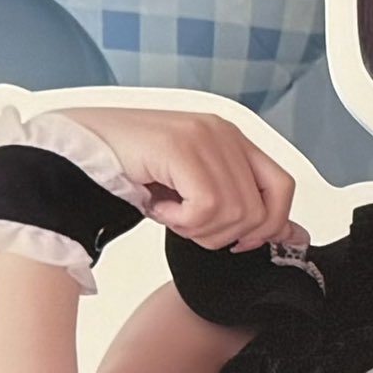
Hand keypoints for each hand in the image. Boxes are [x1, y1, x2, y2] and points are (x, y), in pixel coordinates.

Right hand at [50, 109, 302, 255]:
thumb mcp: (197, 193)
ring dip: (197, 228)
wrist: (79, 153)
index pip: (284, 188)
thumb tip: (293, 235)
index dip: (268, 224)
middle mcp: (223, 132)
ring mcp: (204, 135)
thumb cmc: (134, 172)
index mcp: (232, 138)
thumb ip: (244, 207)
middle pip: (259, 211)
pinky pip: (207, 208)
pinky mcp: (182, 147)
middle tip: (187, 224)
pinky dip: (181, 221)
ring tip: (168, 211)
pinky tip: (158, 206)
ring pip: (234, 214)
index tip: (236, 240)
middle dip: (223, 234)